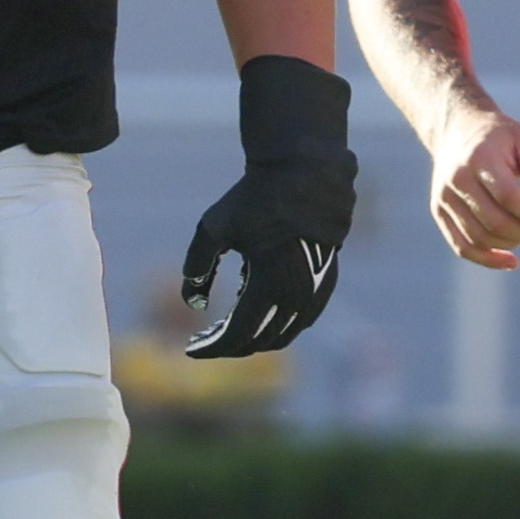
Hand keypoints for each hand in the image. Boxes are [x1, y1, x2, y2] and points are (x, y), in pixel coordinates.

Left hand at [183, 55, 356, 355]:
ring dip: (257, 340)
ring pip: (286, 334)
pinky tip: (259, 314)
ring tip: (231, 332)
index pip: (239, 334)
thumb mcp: (213, 228)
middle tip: (206, 340)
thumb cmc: (255, 196)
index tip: (191, 348)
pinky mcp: (329, 280)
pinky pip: (304, 319)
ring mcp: (317, 288)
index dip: (213, 347)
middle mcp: (297, 292)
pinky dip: (280, 326)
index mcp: (269, 282)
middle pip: (262, 340)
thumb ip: (198, 267)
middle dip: (231, 346)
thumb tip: (192, 302)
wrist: (304, 170)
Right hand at [427, 107, 519, 267]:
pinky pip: (462, 247)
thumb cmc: (499, 137)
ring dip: (510, 244)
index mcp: (480, 157)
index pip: (508, 196)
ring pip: (480, 238)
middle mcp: (457, 179)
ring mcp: (444, 198)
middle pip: (494, 222)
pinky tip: (510, 261)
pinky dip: (488, 259)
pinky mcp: (439, 212)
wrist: (458, 129)